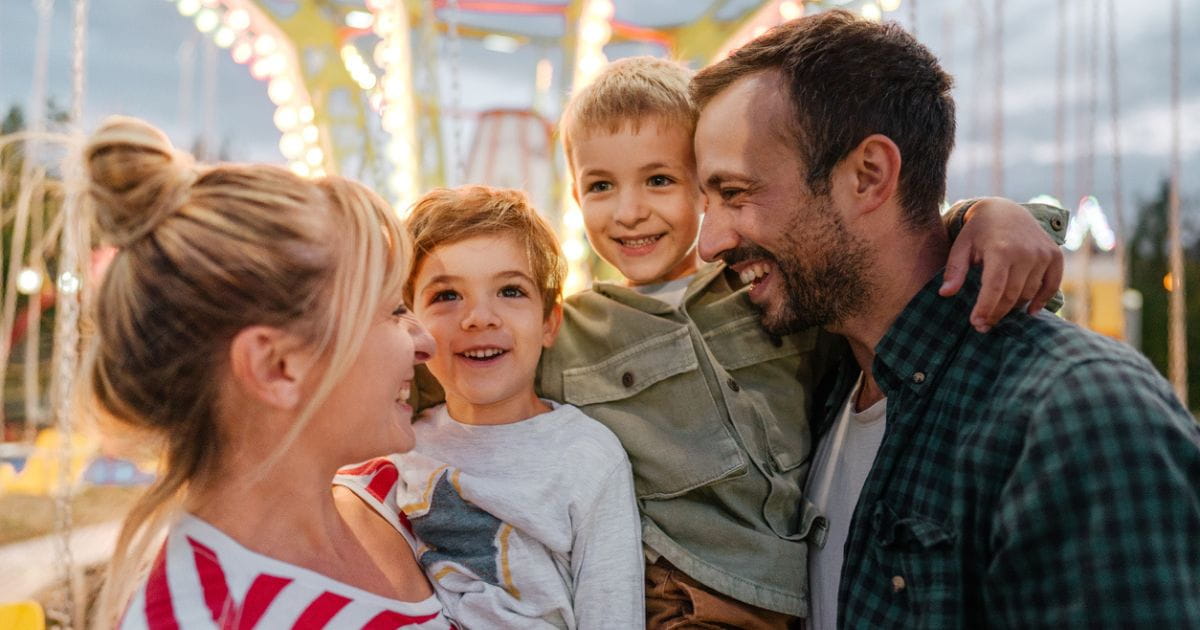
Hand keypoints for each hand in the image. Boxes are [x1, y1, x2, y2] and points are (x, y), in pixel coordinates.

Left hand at [940, 197, 1063, 332]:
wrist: (1006, 210)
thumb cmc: (979, 231)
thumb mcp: (961, 246)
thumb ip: (954, 270)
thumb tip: (945, 293)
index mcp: (1000, 249)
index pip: (994, 288)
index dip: (985, 309)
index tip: (976, 323)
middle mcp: (1025, 252)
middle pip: (1012, 295)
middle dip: (996, 314)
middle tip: (982, 326)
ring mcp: (1043, 254)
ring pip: (1029, 293)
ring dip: (1014, 307)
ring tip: (997, 313)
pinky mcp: (1055, 255)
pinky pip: (1051, 285)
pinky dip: (1042, 300)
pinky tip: (1029, 311)